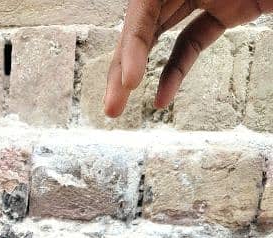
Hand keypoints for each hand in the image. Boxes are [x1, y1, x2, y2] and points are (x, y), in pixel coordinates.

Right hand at [105, 0, 271, 117]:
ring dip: (137, 73)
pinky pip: (191, 41)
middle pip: (144, 20)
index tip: (130, 78)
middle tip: (111, 107)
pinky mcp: (228, 8)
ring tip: (120, 108)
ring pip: (161, 33)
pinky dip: (174, 72)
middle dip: (123, 64)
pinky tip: (162, 99)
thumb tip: (177, 16)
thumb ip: (244, 4)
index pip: (146, 3)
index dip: (133, 42)